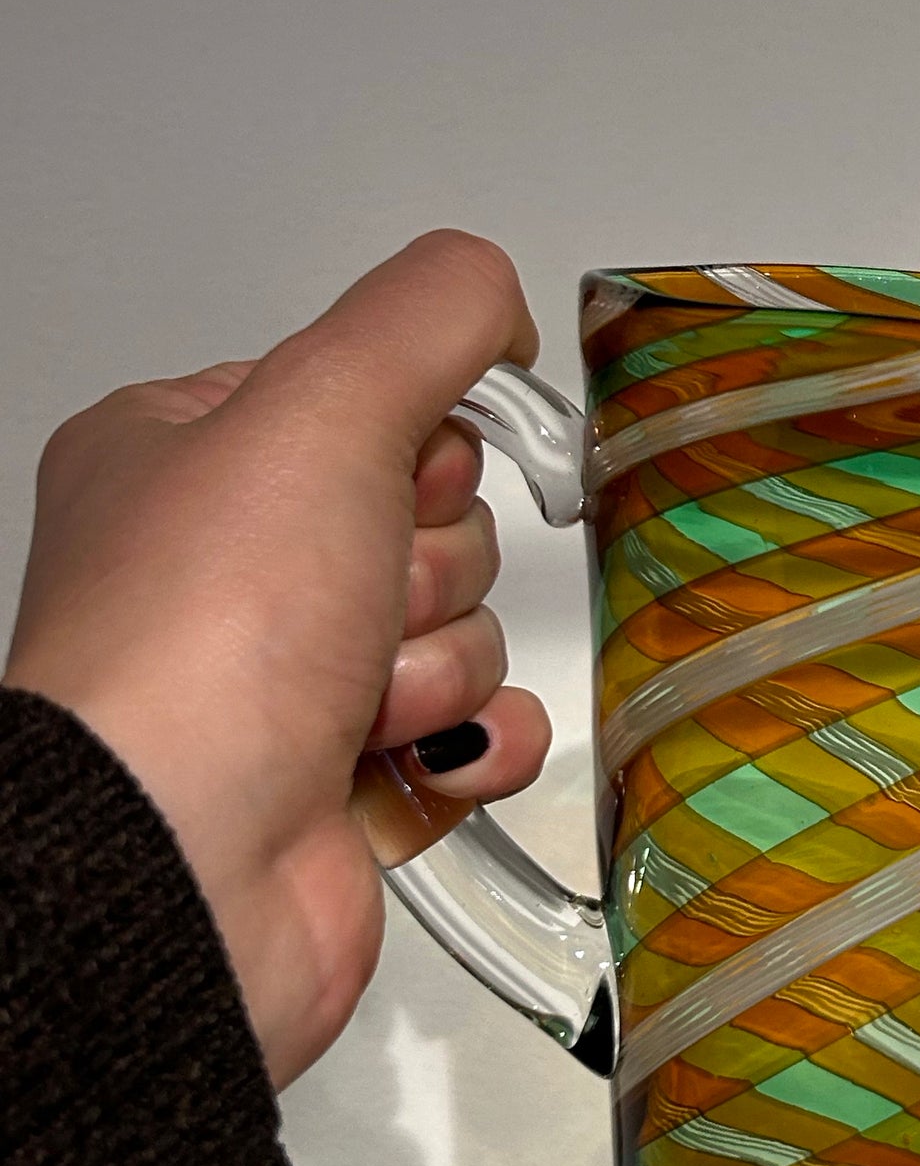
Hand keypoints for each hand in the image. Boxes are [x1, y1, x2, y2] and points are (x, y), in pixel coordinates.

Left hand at [4, 231, 553, 1087]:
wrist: (180, 866)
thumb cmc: (197, 653)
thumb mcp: (315, 411)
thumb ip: (425, 319)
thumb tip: (493, 299)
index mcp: (181, 458)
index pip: (364, 397)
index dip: (411, 437)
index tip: (393, 471)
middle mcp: (226, 569)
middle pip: (432, 515)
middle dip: (421, 567)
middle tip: (352, 602)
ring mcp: (284, 683)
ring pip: (462, 625)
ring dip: (436, 665)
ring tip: (354, 703)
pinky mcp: (350, 783)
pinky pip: (477, 728)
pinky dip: (468, 743)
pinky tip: (414, 758)